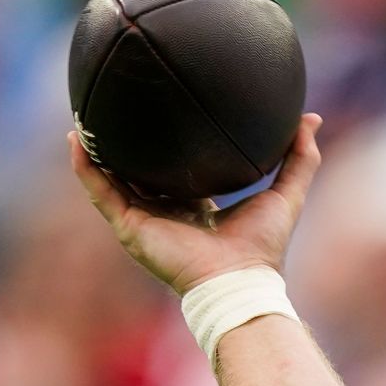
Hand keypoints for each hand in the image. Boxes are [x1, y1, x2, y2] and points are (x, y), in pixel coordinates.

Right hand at [68, 113, 323, 295]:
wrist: (239, 278)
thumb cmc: (264, 245)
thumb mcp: (287, 192)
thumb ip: (300, 157)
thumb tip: (310, 118)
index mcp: (197, 207)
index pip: (177, 173)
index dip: (169, 148)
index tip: (165, 115)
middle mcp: (167, 212)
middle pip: (139, 173)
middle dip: (126, 145)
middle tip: (116, 107)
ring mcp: (145, 220)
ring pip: (111, 179)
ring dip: (96, 150)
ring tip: (83, 114)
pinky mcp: (130, 227)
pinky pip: (100, 191)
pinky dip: (86, 167)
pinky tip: (75, 139)